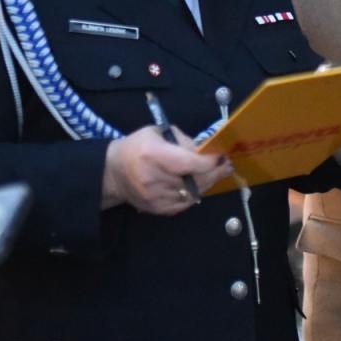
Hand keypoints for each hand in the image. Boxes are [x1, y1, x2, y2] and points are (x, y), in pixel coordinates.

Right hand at [102, 125, 232, 213]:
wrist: (114, 173)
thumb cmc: (138, 146)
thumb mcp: (157, 132)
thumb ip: (182, 140)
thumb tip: (205, 151)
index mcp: (153, 154)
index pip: (188, 162)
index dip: (209, 162)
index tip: (221, 157)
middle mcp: (154, 178)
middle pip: (194, 180)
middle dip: (214, 173)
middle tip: (226, 166)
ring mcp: (156, 197)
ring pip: (192, 193)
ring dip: (207, 184)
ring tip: (216, 174)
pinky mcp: (158, 209)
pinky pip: (185, 204)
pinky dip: (195, 194)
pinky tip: (199, 185)